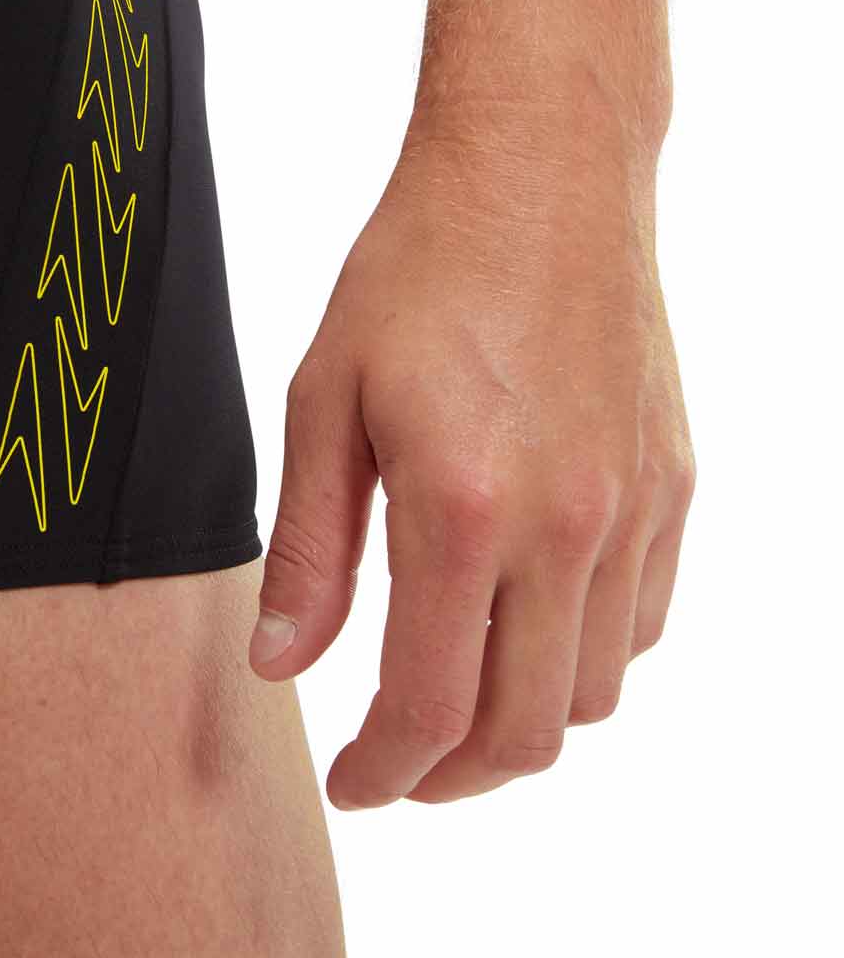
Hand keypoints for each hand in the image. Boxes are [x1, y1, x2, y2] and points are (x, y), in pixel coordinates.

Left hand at [248, 113, 693, 806]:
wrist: (539, 175)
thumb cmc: (417, 269)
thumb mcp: (325, 397)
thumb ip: (309, 547)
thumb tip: (280, 664)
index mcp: (464, 510)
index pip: (430, 707)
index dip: (383, 771)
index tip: (348, 783)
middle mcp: (568, 529)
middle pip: (524, 730)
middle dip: (451, 778)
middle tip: (394, 768)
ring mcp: (636, 512)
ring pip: (595, 693)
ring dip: (520, 728)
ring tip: (453, 705)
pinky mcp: (676, 486)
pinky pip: (644, 624)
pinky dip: (586, 661)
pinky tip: (526, 631)